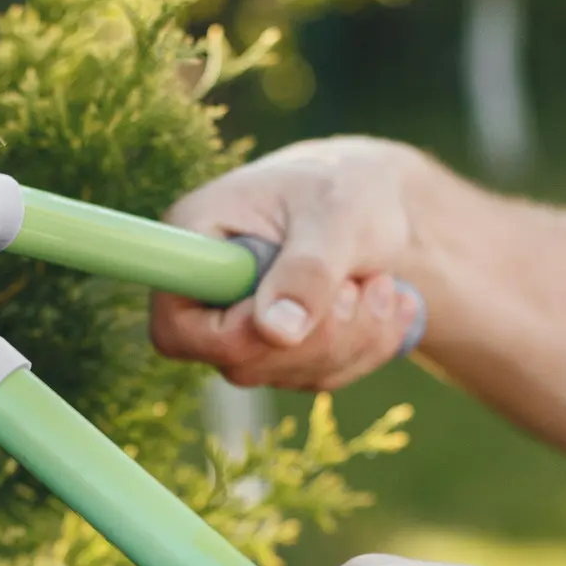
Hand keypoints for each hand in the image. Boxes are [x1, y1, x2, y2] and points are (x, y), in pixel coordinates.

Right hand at [150, 135, 434, 390]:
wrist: (373, 199)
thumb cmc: (345, 188)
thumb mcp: (336, 214)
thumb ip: (308, 270)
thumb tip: (278, 333)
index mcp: (193, 240)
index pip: (176, 326)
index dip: (232, 337)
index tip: (295, 312)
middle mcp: (206, 292)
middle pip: (241, 361)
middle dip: (319, 334)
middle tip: (363, 283)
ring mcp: (241, 327)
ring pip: (288, 374)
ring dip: (354, 337)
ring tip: (381, 281)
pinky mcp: (280, 349)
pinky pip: (322, 377)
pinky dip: (368, 346)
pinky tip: (389, 303)